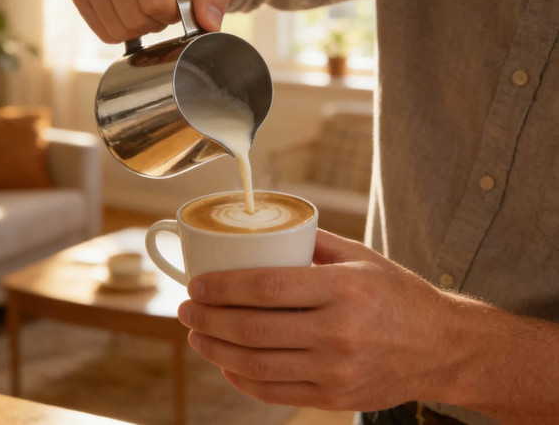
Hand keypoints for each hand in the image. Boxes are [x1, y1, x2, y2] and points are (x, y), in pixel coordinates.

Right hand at [73, 0, 231, 42]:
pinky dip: (121, 31)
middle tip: (164, 3)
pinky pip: (103, 32)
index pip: (155, 5)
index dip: (174, 13)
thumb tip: (208, 24)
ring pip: (118, 29)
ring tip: (148, 5)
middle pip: (135, 20)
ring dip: (140, 27)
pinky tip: (131, 10)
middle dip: (156, 21)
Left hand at [177, 229, 459, 411]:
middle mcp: (338, 333)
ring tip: (196, 333)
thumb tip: (264, 230)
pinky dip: (242, 379)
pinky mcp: (335, 397)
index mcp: (342, 289)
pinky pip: (276, 393)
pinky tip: (226, 362)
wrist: (441, 346)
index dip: (223, 287)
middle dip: (209, 318)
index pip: (266, 288)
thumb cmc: (397, 293)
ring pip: (258, 364)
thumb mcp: (360, 255)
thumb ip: (312, 241)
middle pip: (254, 329)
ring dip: (216, 349)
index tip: (196, 283)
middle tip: (185, 307)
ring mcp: (336, 371)